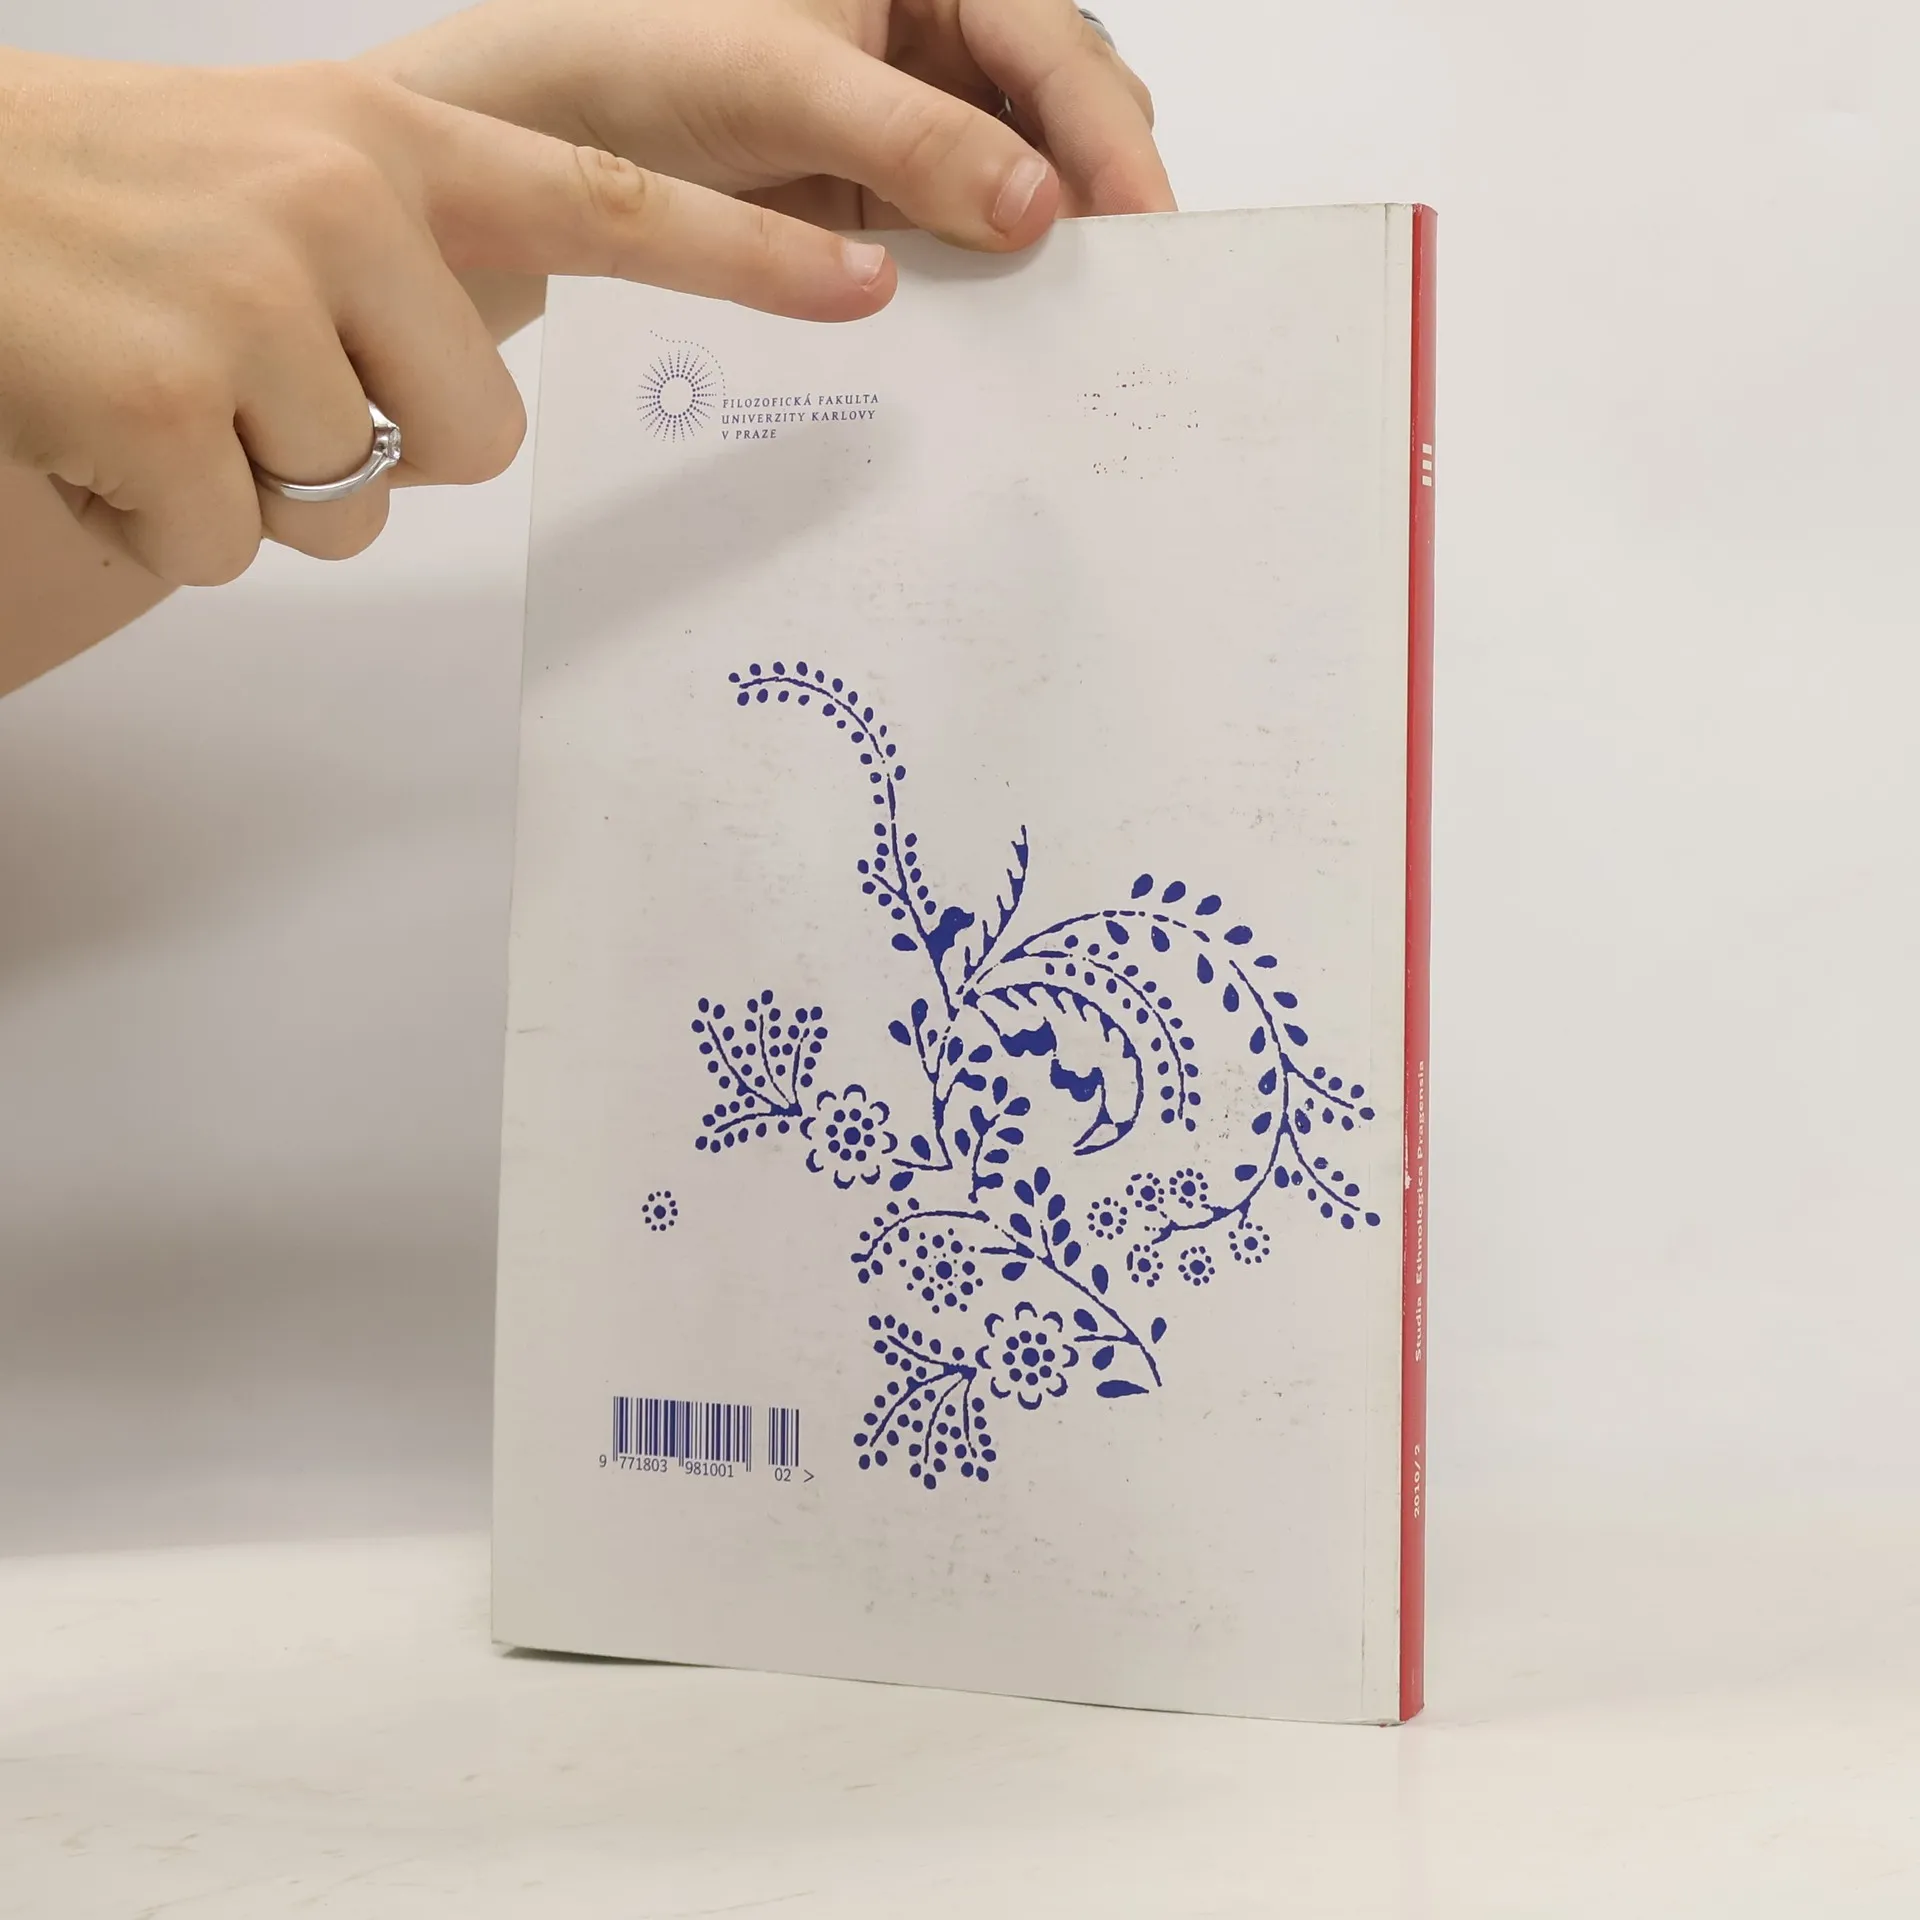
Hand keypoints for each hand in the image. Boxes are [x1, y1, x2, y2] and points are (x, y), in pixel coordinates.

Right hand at [0, 48, 895, 588]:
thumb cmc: (104, 205)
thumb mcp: (272, 177)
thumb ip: (402, 257)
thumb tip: (471, 407)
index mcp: (383, 142)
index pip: (606, 204)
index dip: (743, 257)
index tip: (868, 284)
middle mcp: (334, 200)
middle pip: (481, 440)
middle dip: (383, 449)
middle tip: (256, 379)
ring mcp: (246, 295)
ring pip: (357, 506)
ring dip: (261, 486)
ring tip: (158, 383)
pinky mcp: (157, 394)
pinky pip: (241, 549)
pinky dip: (170, 523)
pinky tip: (98, 426)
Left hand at [369, 0, 1172, 253]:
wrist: (537, 136)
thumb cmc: (639, 60)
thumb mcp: (788, 83)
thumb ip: (917, 140)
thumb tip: (1039, 206)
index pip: (1051, 43)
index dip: (1107, 132)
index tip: (1144, 221)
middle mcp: (930, 39)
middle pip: (1059, 109)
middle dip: (1097, 186)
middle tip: (1122, 283)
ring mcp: (908, 127)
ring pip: (1021, 181)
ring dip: (1049, 245)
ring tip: (1078, 317)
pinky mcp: (879, 203)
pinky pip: (963, 243)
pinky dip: (989, 284)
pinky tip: (1006, 326)